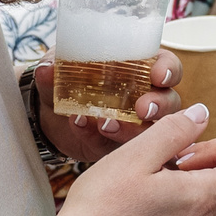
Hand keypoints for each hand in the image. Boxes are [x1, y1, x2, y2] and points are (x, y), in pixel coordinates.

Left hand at [32, 56, 181, 161]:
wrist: (46, 114)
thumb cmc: (64, 80)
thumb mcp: (57, 66)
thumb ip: (53, 65)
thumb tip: (47, 70)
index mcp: (139, 69)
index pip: (168, 67)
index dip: (169, 70)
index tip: (159, 74)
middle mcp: (145, 97)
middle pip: (169, 102)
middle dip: (159, 106)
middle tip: (142, 109)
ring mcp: (136, 126)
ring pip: (153, 132)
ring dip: (132, 130)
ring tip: (106, 124)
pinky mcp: (121, 148)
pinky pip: (119, 150)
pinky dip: (98, 139)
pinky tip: (81, 127)